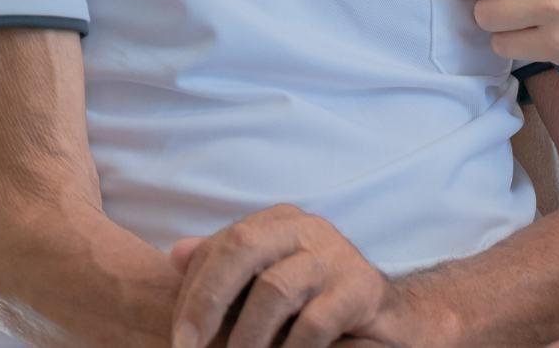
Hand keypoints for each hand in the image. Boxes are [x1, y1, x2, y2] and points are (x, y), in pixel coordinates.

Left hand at [169, 205, 406, 347]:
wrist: (382, 317)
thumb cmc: (311, 301)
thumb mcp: (264, 280)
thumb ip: (223, 267)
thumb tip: (176, 255)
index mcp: (279, 223)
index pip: (224, 244)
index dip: (194, 290)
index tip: (180, 336)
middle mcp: (308, 229)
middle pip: (244, 248)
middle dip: (208, 301)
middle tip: (189, 347)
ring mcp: (337, 257)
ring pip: (276, 289)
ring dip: (247, 337)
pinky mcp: (362, 290)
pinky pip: (314, 323)